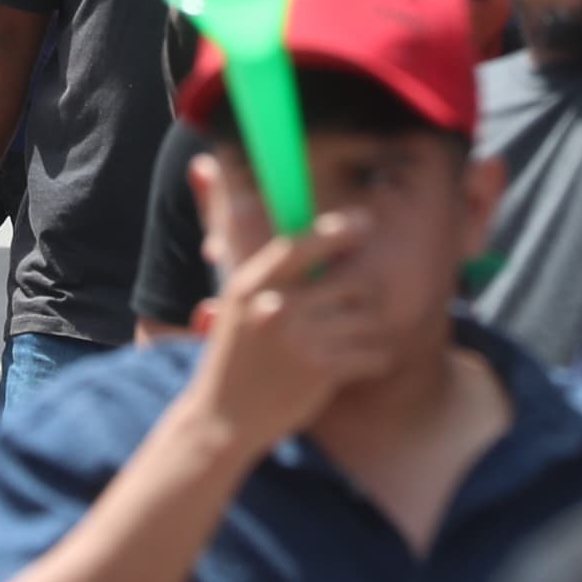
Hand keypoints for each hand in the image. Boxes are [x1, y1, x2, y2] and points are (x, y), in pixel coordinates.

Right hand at [185, 213, 376, 452]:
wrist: (222, 419)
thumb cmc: (233, 350)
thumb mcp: (229, 292)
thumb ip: (231, 230)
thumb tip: (206, 162)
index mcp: (251, 283)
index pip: (299, 246)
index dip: (336, 232)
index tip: (364, 224)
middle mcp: (275, 309)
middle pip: (352, 281)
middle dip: (362, 292)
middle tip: (357, 303)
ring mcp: (299, 342)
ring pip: (367, 318)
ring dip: (372, 327)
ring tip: (358, 334)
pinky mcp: (321, 374)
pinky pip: (372, 353)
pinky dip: (376, 357)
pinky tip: (362, 360)